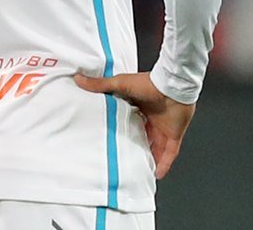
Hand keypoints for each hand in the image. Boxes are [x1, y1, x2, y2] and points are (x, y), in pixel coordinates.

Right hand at [75, 71, 195, 179]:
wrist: (173, 87)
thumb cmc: (149, 84)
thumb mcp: (120, 84)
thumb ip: (101, 85)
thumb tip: (79, 79)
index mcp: (138, 107)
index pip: (129, 121)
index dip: (121, 129)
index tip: (111, 137)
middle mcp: (151, 119)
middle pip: (142, 136)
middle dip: (134, 146)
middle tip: (123, 158)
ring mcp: (163, 128)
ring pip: (154, 148)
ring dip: (148, 158)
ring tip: (137, 170)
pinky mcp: (173, 136)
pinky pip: (169, 154)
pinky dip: (164, 164)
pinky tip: (157, 174)